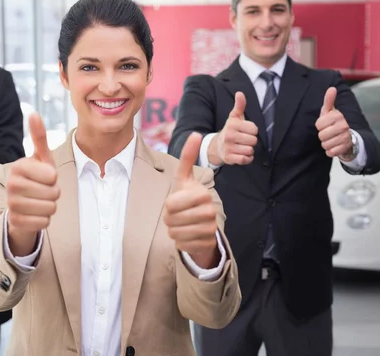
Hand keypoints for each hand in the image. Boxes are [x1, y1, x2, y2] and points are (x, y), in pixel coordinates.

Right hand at [6, 113, 59, 255]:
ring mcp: (11, 204)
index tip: (44, 177)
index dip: (54, 178)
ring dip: (50, 207)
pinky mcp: (15, 222)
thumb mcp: (41, 158)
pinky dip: (44, 220)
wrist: (22, 206)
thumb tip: (34, 113)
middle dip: (54, 194)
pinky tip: (35, 214)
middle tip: (43, 191)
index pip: (52, 176)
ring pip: (50, 209)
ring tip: (39, 201)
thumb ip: (39, 137)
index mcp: (19, 166)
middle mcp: (11, 184)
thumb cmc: (36, 178)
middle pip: (54, 193)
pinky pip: (44, 222)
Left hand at [164, 132, 219, 268]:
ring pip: (175, 233)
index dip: (168, 206)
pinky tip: (188, 236)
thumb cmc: (187, 198)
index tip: (175, 203)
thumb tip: (195, 133)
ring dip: (173, 230)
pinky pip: (182, 245)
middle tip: (177, 215)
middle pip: (171, 219)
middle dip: (169, 219)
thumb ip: (187, 157)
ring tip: (182, 224)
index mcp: (202, 194)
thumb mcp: (184, 178)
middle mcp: (210, 211)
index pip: (170, 204)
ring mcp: (211, 229)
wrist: (201, 224)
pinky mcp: (208, 245)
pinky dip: (180, 242)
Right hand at [209, 92, 257, 165]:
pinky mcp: (228, 158)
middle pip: (253, 140)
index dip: (252, 131)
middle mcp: (229, 136)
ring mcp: (228, 148)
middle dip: (251, 141)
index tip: (245, 131)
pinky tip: (242, 155)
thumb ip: (239, 106)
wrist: (217, 147)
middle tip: (244, 140)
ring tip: (242, 147)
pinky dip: (247, 158)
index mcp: (232, 125)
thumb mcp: (234, 117)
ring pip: (250, 150)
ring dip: (249, 150)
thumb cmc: (230, 130)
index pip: (254, 129)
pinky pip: (245, 159)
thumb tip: (240, 93)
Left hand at [315, 87, 352, 159]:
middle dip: (322, 135)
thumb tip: (332, 88)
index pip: (318, 124)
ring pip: (325, 144)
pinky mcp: (345, 148)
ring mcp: (346, 137)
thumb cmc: (335, 123)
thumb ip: (329, 101)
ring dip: (326, 143)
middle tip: (329, 132)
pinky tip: (335, 146)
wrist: (348, 138)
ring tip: (332, 139)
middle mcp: (344, 126)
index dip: (320, 126)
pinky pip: (330, 152)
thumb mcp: (330, 111)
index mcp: (338, 116)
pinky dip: (330, 151)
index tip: (326, 124)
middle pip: (321, 135)